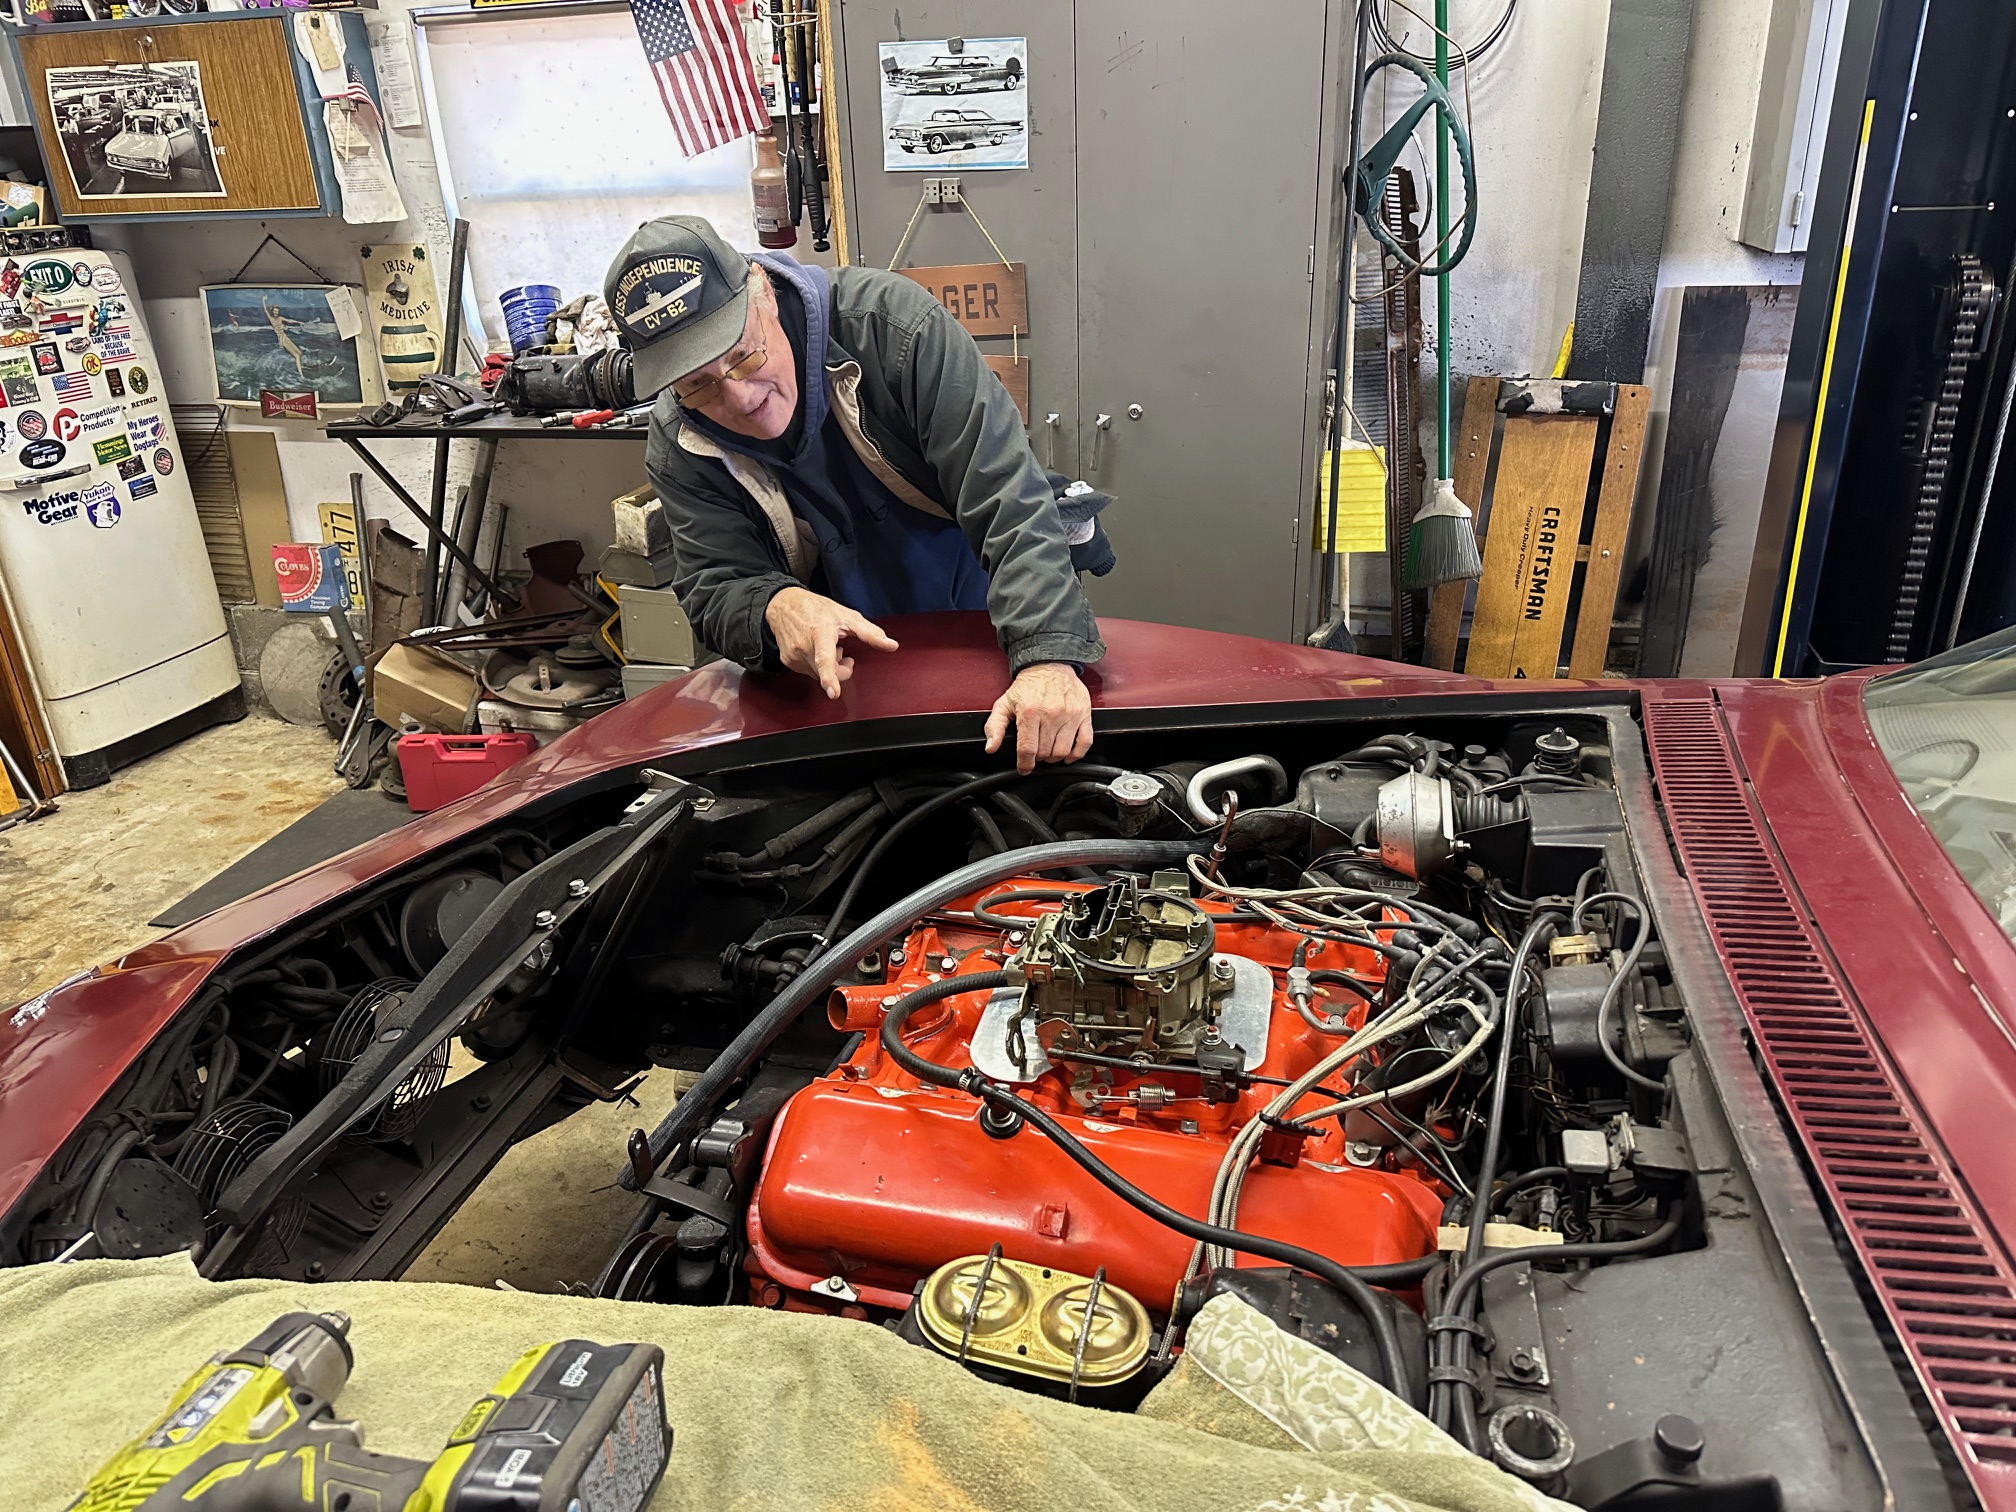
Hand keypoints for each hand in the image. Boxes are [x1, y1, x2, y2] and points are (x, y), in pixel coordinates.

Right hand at [764, 586, 898, 697]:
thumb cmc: (816, 608)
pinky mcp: (787, 662)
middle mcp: (804, 646)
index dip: (830, 678)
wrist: (784, 604)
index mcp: (820, 634)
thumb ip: (871, 633)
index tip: (834, 693)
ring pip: (818, 675)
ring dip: (829, 667)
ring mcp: (793, 656)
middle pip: (829, 672)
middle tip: (845, 653)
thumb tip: (892, 645)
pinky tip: (816, 651)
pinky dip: (816, 666)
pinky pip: (808, 672)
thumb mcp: (847, 616)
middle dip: (841, 668)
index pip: (825, 659)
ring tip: (828, 648)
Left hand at [984, 663, 1092, 774]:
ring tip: (1049, 750)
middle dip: (1038, 757)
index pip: (1028, 749)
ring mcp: (1070, 715)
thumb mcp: (1004, 703)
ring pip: (1063, 751)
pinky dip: (1077, 754)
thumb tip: (991, 747)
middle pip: (1045, 753)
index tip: (1024, 768)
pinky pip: (1085, 742)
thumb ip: (995, 726)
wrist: (1050, 664)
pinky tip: (1068, 754)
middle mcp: (1051, 714)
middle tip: (1035, 750)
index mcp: (1030, 712)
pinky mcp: (1083, 714)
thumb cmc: (1029, 685)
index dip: (1024, 764)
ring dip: (1054, 757)